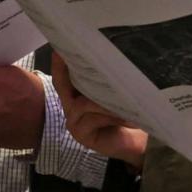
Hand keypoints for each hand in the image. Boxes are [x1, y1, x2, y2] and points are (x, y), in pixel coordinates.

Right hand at [52, 53, 147, 167]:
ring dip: (105, 99)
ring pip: (83, 103)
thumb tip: (112, 59)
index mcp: (77, 95)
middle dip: (76, 71)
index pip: (64, 76)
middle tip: (89, 58)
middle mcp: (71, 107)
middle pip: (65, 86)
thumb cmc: (125, 116)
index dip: (59, 63)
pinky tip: (125, 116)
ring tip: (126, 97)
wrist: (133, 143)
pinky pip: (93, 118)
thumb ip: (108, 83)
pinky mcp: (81, 134)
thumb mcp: (116, 96)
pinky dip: (111, 114)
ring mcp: (74, 122)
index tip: (58, 48)